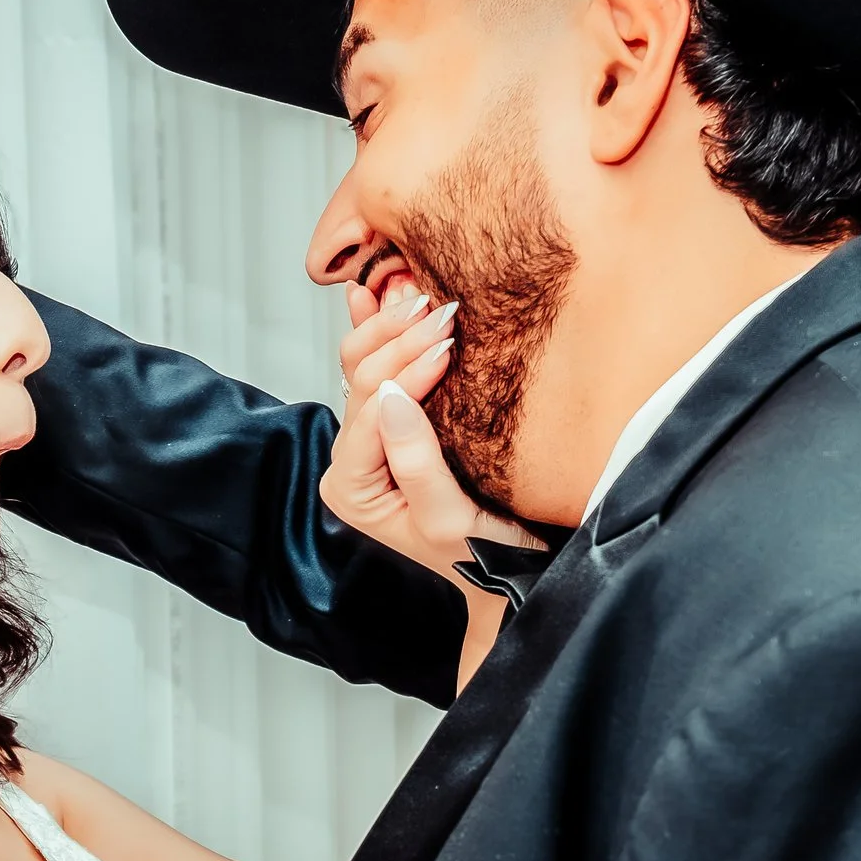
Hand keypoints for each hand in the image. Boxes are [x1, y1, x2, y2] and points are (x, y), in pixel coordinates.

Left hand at [320, 278, 539, 585]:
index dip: (405, 374)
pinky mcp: (394, 424)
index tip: (448, 346)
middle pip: (363, 382)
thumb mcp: (448, 518)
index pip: (370, 414)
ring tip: (423, 297)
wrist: (509, 566)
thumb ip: (416, 461)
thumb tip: (393, 396)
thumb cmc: (482, 553)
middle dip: (401, 343)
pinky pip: (377, 368)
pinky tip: (371, 295)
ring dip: (391, 329)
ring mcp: (371, 440)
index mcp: (352, 488)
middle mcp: (352, 461)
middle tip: (445, 312)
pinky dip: (378, 330)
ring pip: (365, 368)